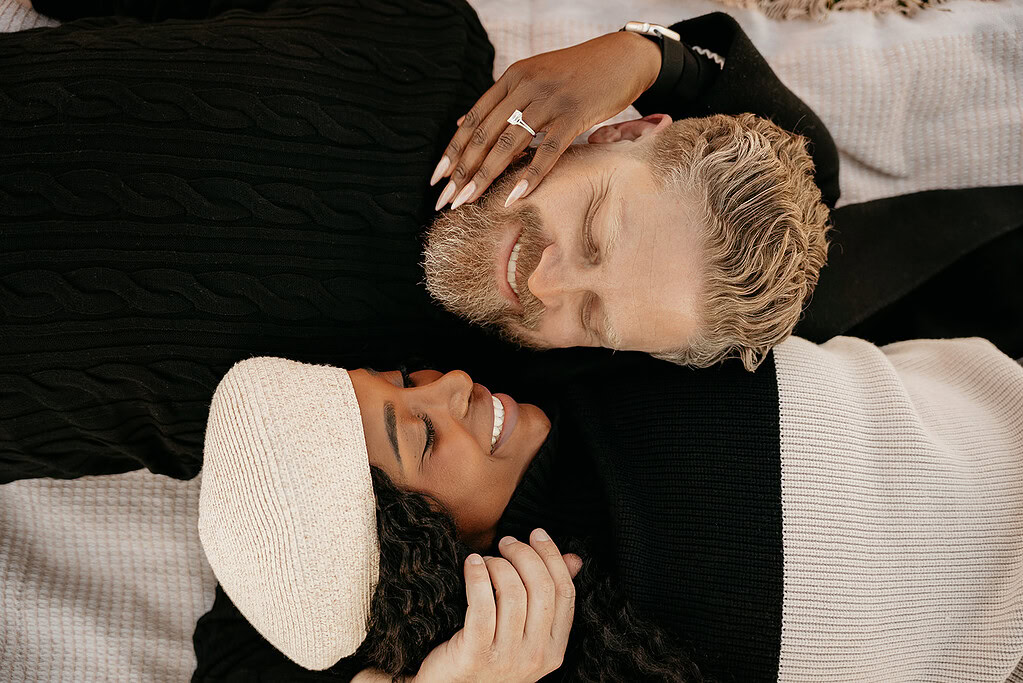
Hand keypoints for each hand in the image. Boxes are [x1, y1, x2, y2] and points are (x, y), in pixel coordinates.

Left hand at [412, 529, 582, 682]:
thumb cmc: (489, 655)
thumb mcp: (526, 631)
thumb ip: (549, 598)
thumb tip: (574, 560)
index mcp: (553, 649)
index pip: (565, 594)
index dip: (553, 558)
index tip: (537, 534)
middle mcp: (535, 657)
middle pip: (541, 589)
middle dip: (524, 555)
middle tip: (506, 542)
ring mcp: (506, 659)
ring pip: (512, 594)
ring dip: (499, 565)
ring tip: (486, 560)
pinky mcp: (475, 656)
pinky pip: (482, 606)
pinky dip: (478, 577)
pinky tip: (473, 564)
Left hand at [432, 31, 661, 210]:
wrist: (623, 58)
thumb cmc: (579, 74)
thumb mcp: (534, 78)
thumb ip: (500, 100)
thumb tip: (461, 123)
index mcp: (513, 77)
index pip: (474, 118)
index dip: (454, 150)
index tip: (437, 178)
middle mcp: (526, 86)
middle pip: (485, 135)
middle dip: (462, 171)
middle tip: (445, 200)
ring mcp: (550, 101)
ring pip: (509, 144)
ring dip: (485, 177)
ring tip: (467, 203)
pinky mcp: (575, 115)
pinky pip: (547, 150)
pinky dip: (530, 176)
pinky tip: (513, 197)